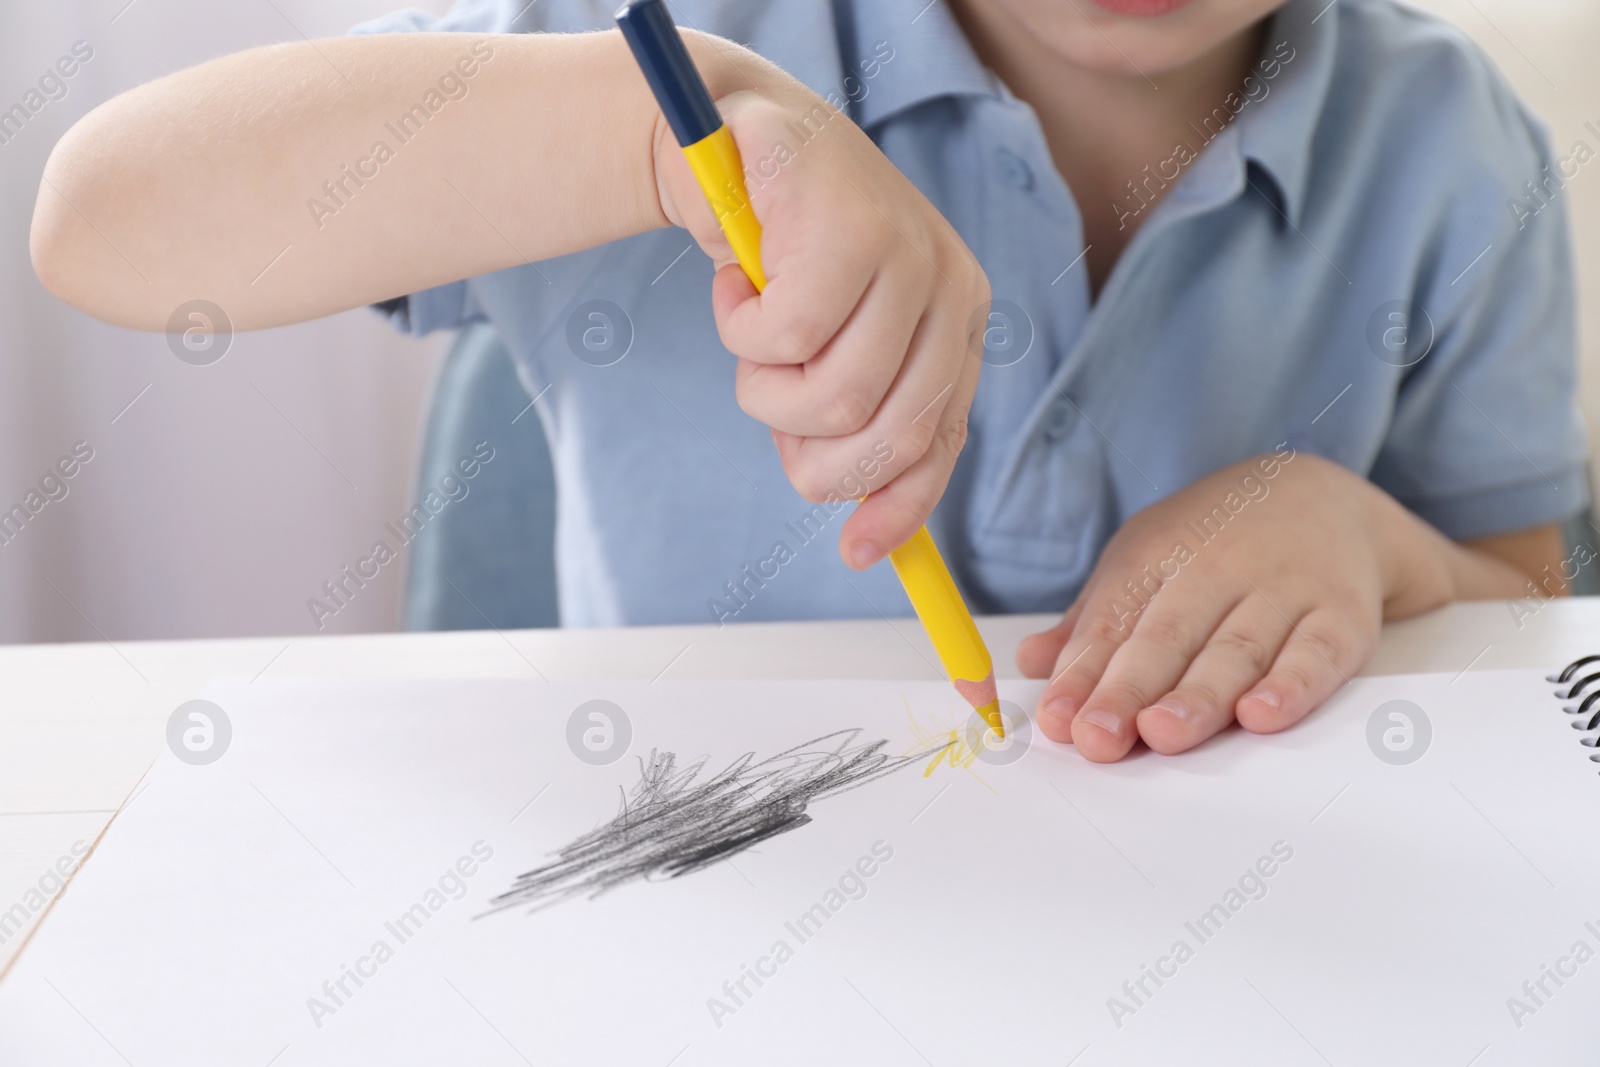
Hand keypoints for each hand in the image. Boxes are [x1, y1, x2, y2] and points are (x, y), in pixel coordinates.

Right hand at [652, 37, 989, 568]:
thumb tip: (869, 544)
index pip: (942, 442)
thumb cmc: (779, 256)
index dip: (900, 507)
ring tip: (754, 334)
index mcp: (958, 321)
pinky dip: (740, 331)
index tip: (857, 553)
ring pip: (834, 399)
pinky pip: (785, 341)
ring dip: (767, 389)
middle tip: (769, 396)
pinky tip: (738, 285)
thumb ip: (856, 424)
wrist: (729, 143)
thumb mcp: (829, 348)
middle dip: (812, 453)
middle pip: (889, 437)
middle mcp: (951, 288)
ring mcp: (910, 254)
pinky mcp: (853, 231)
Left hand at [1017, 450, 1457, 761]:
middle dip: (1129, 689)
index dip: (1083, 672)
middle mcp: (1219, 569)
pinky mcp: (1342, 615)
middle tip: (1098, 737)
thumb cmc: (1216, 542)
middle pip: (1169, 636)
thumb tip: (1032, 663)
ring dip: (1199, 696)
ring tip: (1163, 733)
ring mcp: (1283, 590)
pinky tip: (1261, 716)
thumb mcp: (1145, 559)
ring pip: (1237, 649)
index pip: (1115, 620)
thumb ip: (1094, 621)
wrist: (1326, 497)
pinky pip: (1317, 653)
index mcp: (1160, 556)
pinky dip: (1292, 685)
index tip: (1058, 720)